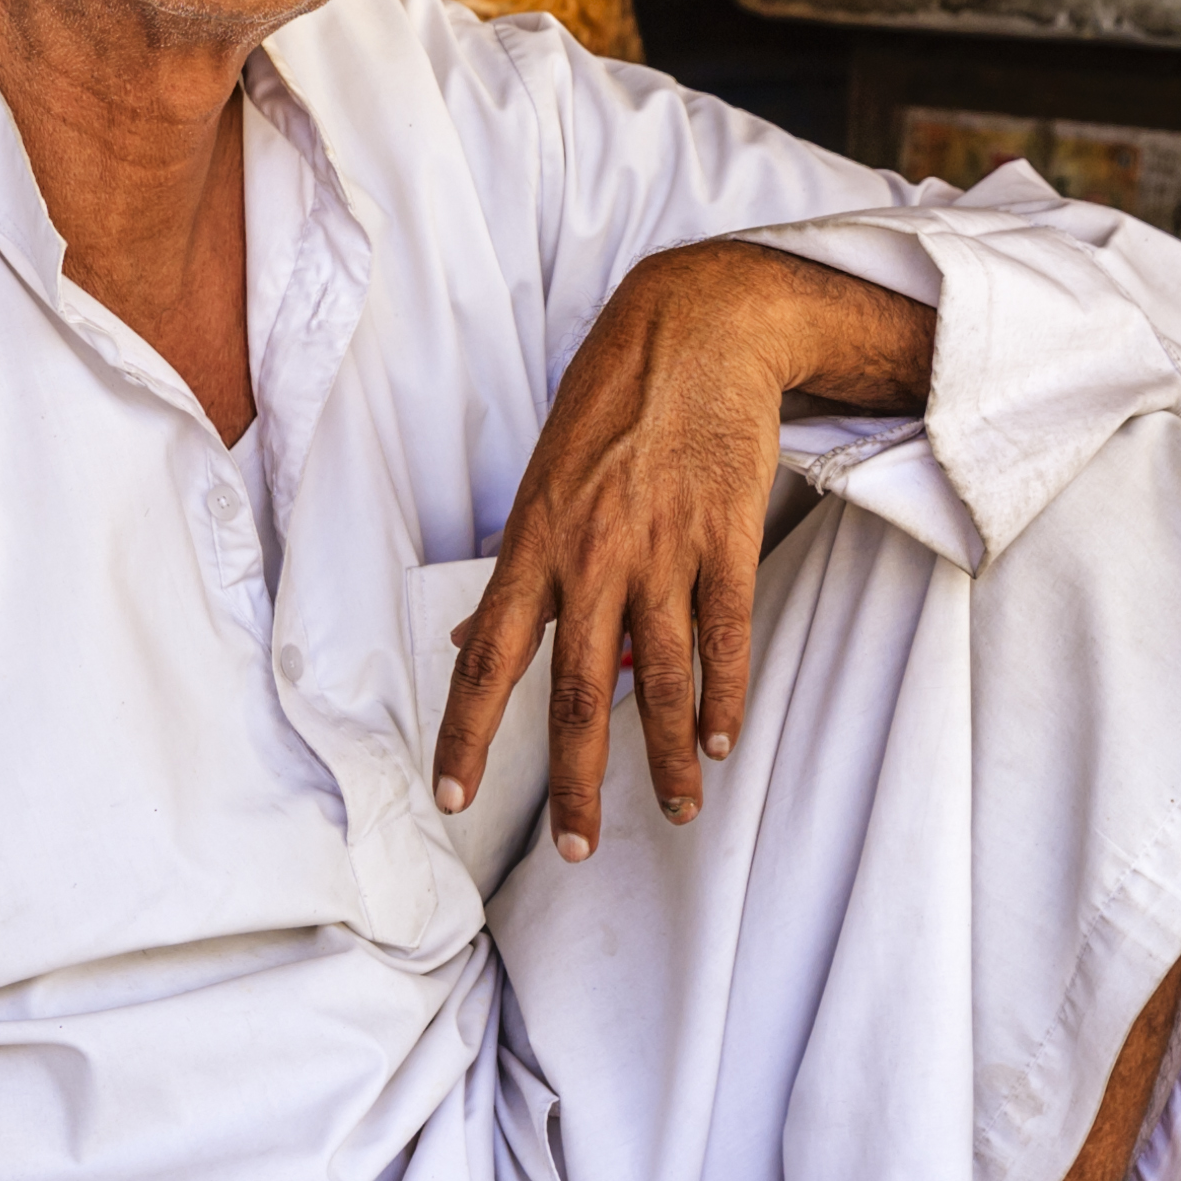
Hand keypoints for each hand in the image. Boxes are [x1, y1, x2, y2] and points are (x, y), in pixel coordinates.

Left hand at [437, 240, 928, 859]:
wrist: (699, 330)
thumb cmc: (613, 404)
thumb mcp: (543, 480)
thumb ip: (517, 570)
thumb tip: (473, 635)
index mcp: (536, 544)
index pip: (488, 659)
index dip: (467, 735)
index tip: (453, 798)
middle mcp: (592, 556)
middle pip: (574, 694)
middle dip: (575, 785)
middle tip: (579, 850)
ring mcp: (663, 551)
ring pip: (658, 682)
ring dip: (665, 758)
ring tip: (675, 810)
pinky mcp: (727, 539)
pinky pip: (723, 639)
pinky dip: (722, 698)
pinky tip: (718, 739)